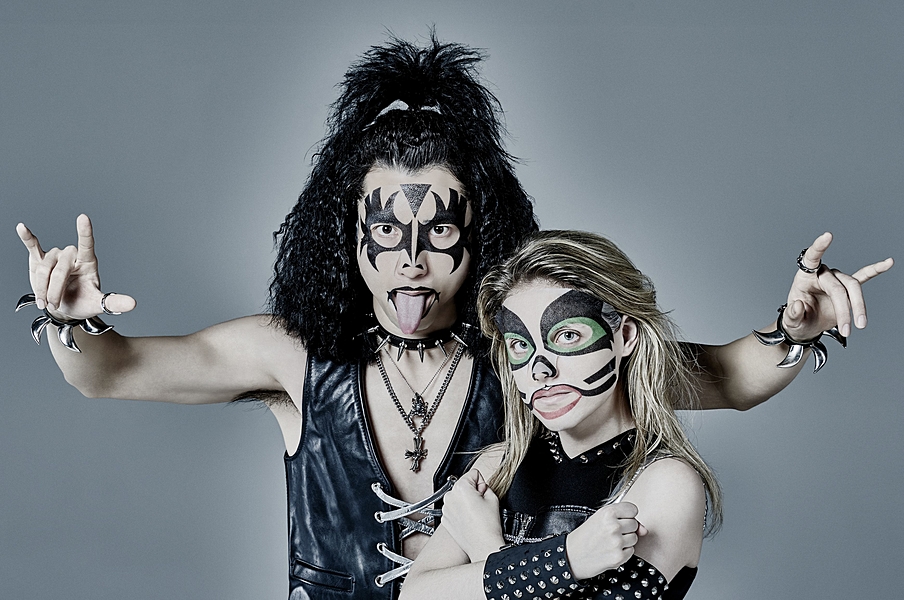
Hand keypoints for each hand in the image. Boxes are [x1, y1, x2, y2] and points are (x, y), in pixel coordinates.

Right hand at [17, 214, 135, 318]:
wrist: (64, 308)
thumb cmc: (83, 302)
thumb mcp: (99, 304)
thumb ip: (114, 303)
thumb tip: (133, 304)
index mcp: (88, 262)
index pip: (87, 244)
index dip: (84, 232)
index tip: (83, 218)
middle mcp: (72, 256)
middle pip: (59, 270)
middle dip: (55, 291)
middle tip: (55, 304)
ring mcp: (55, 256)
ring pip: (43, 269)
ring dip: (41, 289)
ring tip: (46, 301)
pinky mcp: (39, 259)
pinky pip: (32, 246)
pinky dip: (26, 237)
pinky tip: (21, 227)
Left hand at [440, 469, 504, 562]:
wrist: (482, 546)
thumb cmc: (487, 526)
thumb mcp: (493, 498)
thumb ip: (485, 486)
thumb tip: (480, 487)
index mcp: (461, 488)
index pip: (473, 474)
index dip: (481, 483)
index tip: (483, 494)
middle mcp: (450, 496)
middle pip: (464, 485)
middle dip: (473, 492)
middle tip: (480, 505)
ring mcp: (446, 508)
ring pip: (458, 497)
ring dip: (465, 502)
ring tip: (475, 513)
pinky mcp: (445, 518)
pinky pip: (454, 508)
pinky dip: (460, 511)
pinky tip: (469, 519)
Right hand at [565, 502, 647, 579]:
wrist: (572, 555)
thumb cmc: (586, 536)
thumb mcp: (600, 519)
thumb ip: (624, 519)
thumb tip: (645, 530)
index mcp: (607, 512)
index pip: (633, 509)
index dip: (627, 515)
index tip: (618, 519)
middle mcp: (613, 526)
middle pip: (635, 524)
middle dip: (626, 529)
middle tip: (610, 533)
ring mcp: (616, 542)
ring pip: (635, 538)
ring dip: (626, 541)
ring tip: (609, 542)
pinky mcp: (618, 557)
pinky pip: (631, 551)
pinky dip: (623, 552)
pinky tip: (610, 551)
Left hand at [783, 232, 892, 339]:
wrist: (806, 327)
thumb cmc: (797, 320)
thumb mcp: (790, 321)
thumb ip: (792, 314)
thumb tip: (798, 305)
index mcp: (805, 277)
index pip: (811, 258)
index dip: (819, 247)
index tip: (828, 236)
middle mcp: (822, 274)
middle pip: (838, 287)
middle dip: (844, 310)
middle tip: (846, 330)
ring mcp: (837, 279)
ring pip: (853, 288)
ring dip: (858, 307)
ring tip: (860, 325)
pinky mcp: (848, 287)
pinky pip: (864, 276)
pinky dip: (876, 270)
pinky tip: (888, 263)